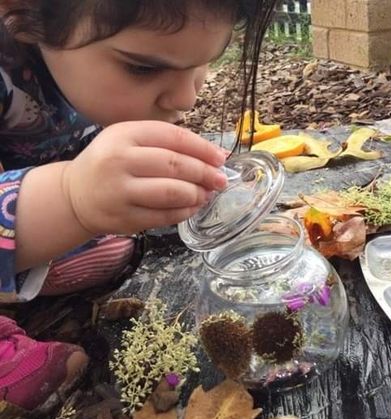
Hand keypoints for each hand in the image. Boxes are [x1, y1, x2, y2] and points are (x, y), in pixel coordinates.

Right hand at [61, 121, 227, 234]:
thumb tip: (213, 156)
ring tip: (207, 194)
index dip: (202, 148)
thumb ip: (165, 143)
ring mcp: (121, 192)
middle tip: (220, 180)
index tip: (220, 158)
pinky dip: (185, 212)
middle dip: (204, 173)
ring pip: (171, 192)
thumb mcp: (128, 140)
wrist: (75, 195)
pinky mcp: (125, 218)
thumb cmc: (109, 164)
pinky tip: (193, 207)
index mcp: (123, 134)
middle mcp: (120, 160)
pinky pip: (164, 216)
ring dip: (197, 194)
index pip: (173, 137)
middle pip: (175, 165)